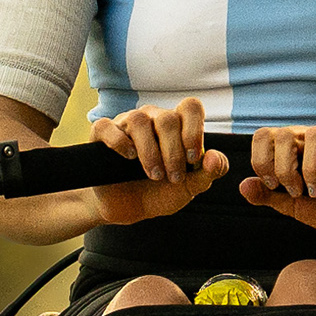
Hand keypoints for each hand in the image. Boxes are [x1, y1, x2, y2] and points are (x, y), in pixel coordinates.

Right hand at [88, 101, 228, 224]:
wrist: (128, 209)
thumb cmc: (159, 192)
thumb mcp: (190, 187)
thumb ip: (210, 172)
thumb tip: (213, 156)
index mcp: (176, 125)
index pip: (190, 107)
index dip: (195, 131)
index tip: (192, 159)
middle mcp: (152, 118)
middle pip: (167, 119)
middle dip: (173, 152)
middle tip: (173, 177)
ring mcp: (125, 123)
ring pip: (139, 121)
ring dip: (150, 152)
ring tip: (153, 174)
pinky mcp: (102, 134)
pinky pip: (106, 126)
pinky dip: (119, 142)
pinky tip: (128, 158)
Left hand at [238, 124, 315, 239]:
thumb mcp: (294, 206)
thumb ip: (270, 196)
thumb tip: (243, 185)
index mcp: (294, 148)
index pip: (265, 135)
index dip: (262, 160)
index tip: (274, 185)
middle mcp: (315, 139)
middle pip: (285, 133)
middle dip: (285, 168)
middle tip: (296, 192)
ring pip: (315, 134)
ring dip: (311, 168)